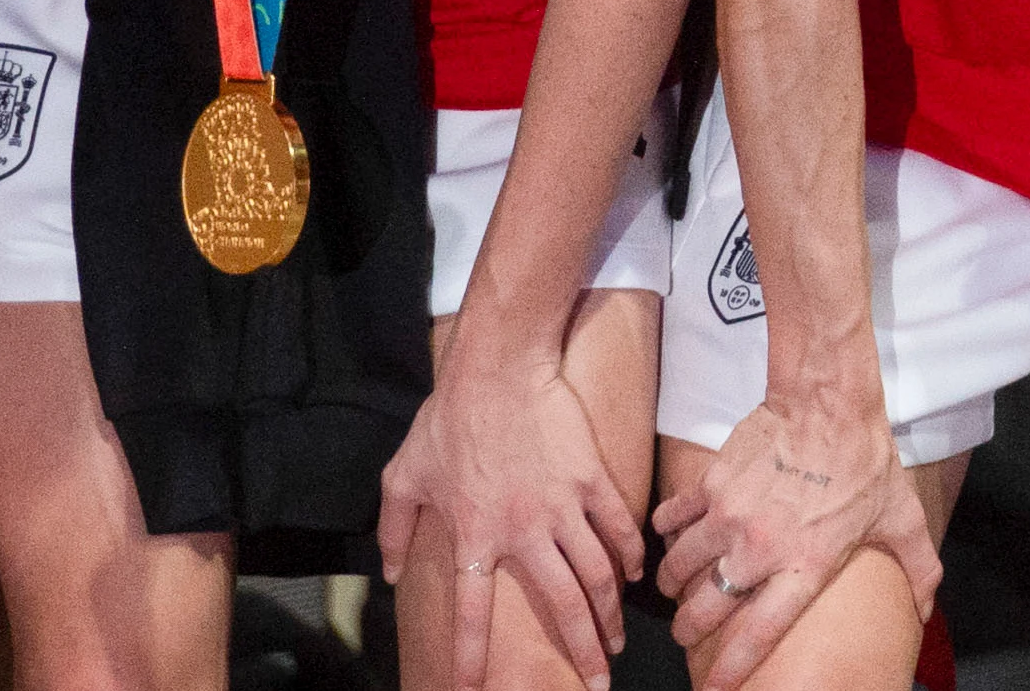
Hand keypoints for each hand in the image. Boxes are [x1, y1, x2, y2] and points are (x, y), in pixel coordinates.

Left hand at [385, 344, 641, 685]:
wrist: (499, 369)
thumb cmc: (447, 421)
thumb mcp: (402, 476)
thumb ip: (395, 529)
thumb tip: (394, 574)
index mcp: (473, 536)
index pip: (472, 613)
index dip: (471, 656)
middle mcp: (522, 531)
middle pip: (560, 603)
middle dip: (581, 649)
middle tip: (597, 681)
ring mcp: (563, 505)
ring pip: (595, 572)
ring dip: (609, 613)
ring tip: (617, 642)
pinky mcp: (591, 478)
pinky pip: (617, 526)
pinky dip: (629, 555)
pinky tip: (636, 576)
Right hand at [659, 389, 937, 686]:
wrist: (828, 402)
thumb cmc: (866, 462)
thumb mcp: (901, 518)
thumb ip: (918, 567)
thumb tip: (925, 609)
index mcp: (806, 564)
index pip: (759, 633)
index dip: (732, 669)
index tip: (713, 689)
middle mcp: (761, 548)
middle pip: (704, 611)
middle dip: (688, 630)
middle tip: (687, 631)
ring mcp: (729, 517)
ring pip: (678, 570)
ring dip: (673, 585)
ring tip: (678, 587)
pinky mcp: (709, 488)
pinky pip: (671, 522)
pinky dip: (665, 534)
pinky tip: (671, 538)